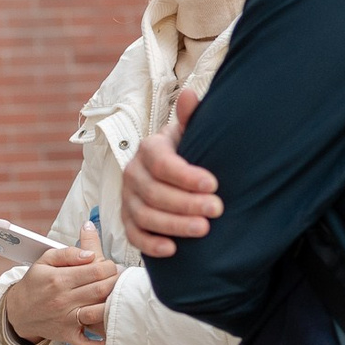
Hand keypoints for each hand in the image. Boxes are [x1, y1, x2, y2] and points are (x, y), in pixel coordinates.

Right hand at [2, 223, 121, 344]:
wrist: (18, 311)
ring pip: (98, 313)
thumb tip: (90, 255)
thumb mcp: (44, 260)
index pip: (95, 270)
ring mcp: (67, 319)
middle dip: (116, 282)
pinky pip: (87, 344)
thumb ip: (68, 253)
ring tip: (119, 298)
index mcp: (60, 279)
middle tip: (121, 279)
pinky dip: (100, 344)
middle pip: (101, 290)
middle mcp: (64, 300)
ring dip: (113, 306)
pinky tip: (111, 336)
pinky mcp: (68, 335)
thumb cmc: (35, 283)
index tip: (111, 266)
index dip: (110, 266)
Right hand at [122, 90, 221, 259]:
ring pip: (144, 216)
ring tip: (204, 230)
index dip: (186, 175)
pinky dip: (150, 244)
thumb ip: (191, 117)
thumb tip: (190, 94)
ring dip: (174, 225)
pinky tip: (173, 250)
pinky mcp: (128, 221)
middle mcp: (132, 173)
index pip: (161, 163)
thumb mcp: (190, 134)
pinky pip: (133, 235)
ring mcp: (128, 199)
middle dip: (187, 203)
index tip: (214, 184)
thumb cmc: (187, 153)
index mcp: (148, 149)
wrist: (173, 174)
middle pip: (154, 192)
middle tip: (217, 210)